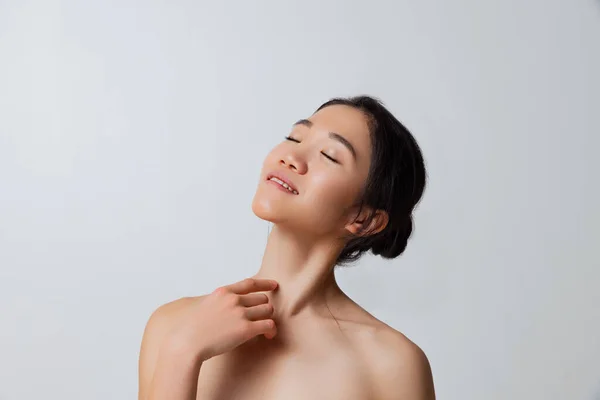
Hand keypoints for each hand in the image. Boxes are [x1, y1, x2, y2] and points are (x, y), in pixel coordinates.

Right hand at [164, 278, 278, 360]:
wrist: (187, 343)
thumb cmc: (192, 329)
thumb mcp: (205, 305)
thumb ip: (219, 301)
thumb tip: (230, 303)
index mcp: (223, 292)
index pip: (250, 283)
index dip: (265, 283)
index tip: (274, 285)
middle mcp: (233, 300)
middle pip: (262, 298)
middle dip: (264, 308)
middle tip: (262, 318)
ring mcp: (240, 313)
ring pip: (267, 310)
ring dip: (268, 318)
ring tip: (265, 328)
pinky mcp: (245, 329)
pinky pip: (268, 324)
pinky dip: (271, 330)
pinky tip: (268, 335)